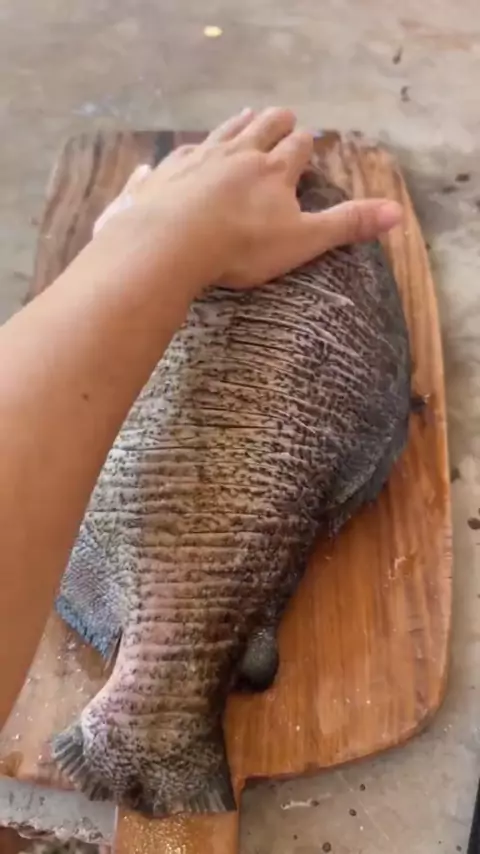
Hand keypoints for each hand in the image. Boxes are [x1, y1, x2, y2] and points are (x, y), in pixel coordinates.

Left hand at [96, 108, 401, 291]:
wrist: (170, 242)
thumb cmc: (241, 246)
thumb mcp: (303, 240)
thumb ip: (347, 225)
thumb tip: (396, 213)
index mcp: (273, 172)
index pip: (296, 148)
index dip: (304, 144)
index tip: (308, 139)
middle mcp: (237, 155)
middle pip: (260, 129)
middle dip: (274, 122)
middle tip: (282, 114)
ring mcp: (198, 160)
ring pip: (222, 133)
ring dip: (236, 124)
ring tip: (243, 115)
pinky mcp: (166, 173)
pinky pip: (178, 157)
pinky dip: (186, 153)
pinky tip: (183, 153)